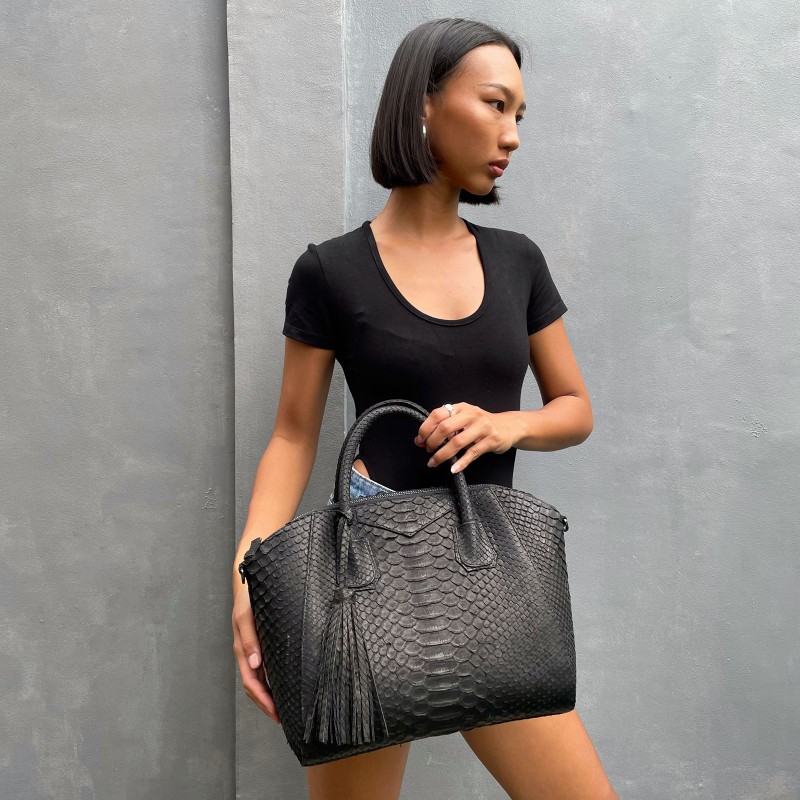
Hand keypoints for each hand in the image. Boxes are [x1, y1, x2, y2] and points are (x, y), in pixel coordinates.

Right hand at [232, 584, 280, 723]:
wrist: (250, 581)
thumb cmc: (249, 597)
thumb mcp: (247, 616)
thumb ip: (250, 639)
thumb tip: (254, 664)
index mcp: (243, 649)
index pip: (251, 683)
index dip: (263, 700)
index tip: (277, 714)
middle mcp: (248, 652)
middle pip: (254, 686)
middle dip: (266, 704)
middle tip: (283, 718)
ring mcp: (253, 649)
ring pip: (259, 679)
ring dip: (269, 695)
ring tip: (284, 708)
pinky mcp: (261, 643)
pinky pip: (264, 667)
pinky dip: (271, 680)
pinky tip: (283, 684)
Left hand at [412, 402, 514, 472]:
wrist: (508, 427)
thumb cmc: (481, 425)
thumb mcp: (464, 419)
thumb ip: (446, 427)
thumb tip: (421, 440)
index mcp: (461, 408)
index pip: (438, 414)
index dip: (425, 428)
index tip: (420, 440)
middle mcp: (471, 414)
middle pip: (445, 428)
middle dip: (432, 442)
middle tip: (428, 451)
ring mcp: (483, 427)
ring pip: (458, 442)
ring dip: (442, 455)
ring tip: (434, 462)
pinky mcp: (491, 440)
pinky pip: (473, 453)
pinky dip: (461, 462)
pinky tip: (453, 468)